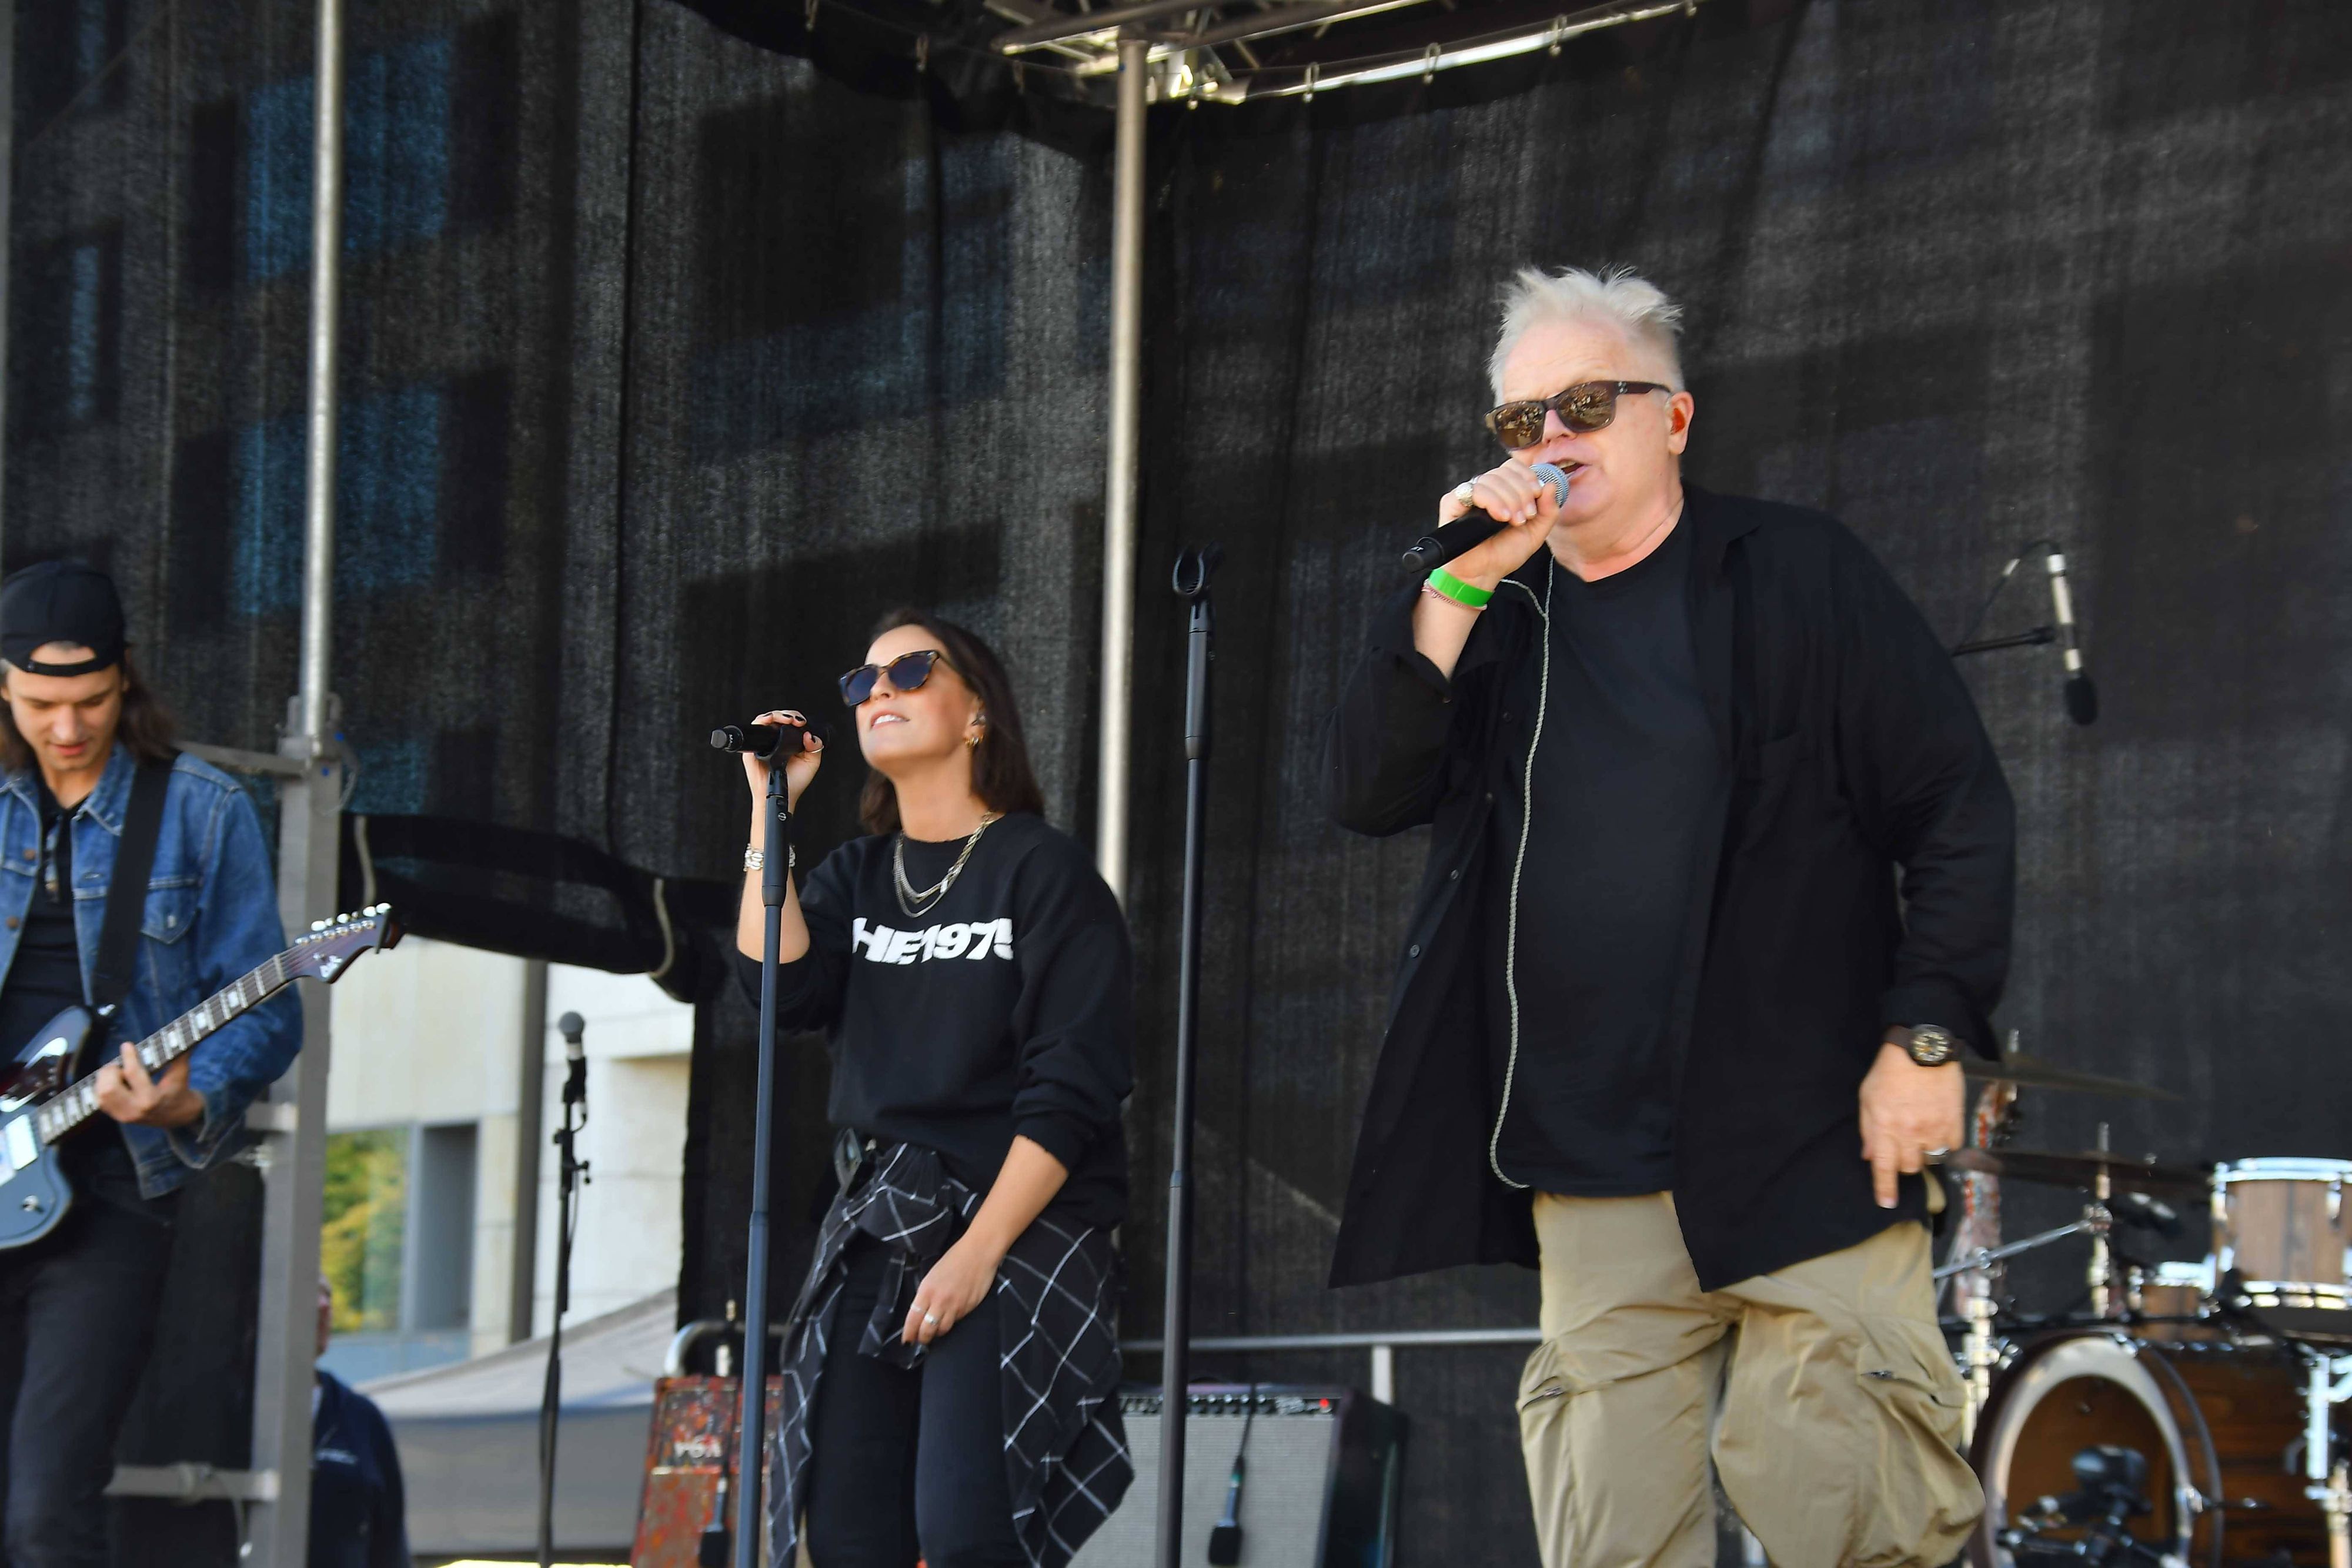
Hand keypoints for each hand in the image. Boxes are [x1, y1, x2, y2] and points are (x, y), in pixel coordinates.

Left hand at [94, 1044, 204, 1128]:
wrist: (179, 1116)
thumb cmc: (180, 1090)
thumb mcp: (181, 1073)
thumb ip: (179, 1055)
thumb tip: (181, 1035)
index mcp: (152, 1099)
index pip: (133, 1074)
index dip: (128, 1057)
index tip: (127, 1045)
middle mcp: (135, 1109)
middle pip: (108, 1088)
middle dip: (111, 1072)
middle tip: (118, 1065)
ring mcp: (124, 1115)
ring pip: (101, 1095)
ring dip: (104, 1080)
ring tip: (115, 1073)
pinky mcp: (118, 1117)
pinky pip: (100, 1102)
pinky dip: (102, 1089)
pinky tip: (113, 1082)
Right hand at [740, 709, 823, 811]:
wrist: (781, 795)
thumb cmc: (794, 782)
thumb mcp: (811, 763)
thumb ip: (815, 747)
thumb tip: (810, 735)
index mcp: (789, 742)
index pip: (791, 722)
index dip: (796, 718)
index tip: (802, 722)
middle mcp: (776, 740)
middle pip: (779, 718)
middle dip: (788, 715)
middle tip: (796, 721)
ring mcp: (764, 742)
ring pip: (767, 719)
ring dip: (777, 715)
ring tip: (787, 720)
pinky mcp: (754, 747)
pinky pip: (755, 728)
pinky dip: (761, 720)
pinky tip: (769, 721)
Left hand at [902, 1233, 1001, 1346]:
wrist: (978, 1253)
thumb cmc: (954, 1259)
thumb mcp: (932, 1276)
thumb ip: (926, 1295)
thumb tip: (922, 1312)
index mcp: (927, 1291)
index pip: (913, 1319)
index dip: (909, 1333)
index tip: (907, 1340)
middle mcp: (939, 1302)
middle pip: (927, 1330)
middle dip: (922, 1338)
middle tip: (921, 1340)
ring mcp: (955, 1307)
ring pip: (942, 1330)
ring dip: (937, 1333)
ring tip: (935, 1330)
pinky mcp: (968, 1309)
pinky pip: (956, 1321)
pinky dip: (951, 1322)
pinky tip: (950, 1317)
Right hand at [1432, 458, 1567, 585]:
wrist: (1481, 575)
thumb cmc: (1503, 555)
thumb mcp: (1535, 534)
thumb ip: (1548, 511)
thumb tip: (1551, 485)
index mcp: (1502, 491)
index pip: (1513, 467)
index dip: (1527, 476)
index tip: (1537, 494)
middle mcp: (1484, 489)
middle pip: (1504, 471)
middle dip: (1521, 492)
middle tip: (1525, 516)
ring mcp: (1467, 495)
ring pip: (1491, 479)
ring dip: (1509, 499)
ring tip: (1513, 521)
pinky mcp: (1451, 503)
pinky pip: (1473, 490)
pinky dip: (1492, 500)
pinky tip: (1500, 517)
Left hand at [1858, 1042, 1963, 1208]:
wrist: (1922, 1050)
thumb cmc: (1889, 1072)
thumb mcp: (1867, 1098)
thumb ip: (1868, 1129)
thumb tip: (1870, 1156)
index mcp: (1885, 1127)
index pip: (1884, 1167)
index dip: (1885, 1189)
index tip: (1887, 1203)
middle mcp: (1910, 1133)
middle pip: (1909, 1167)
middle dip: (1903, 1162)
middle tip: (1902, 1145)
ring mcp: (1934, 1129)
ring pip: (1931, 1160)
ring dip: (1923, 1153)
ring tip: (1920, 1136)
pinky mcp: (1954, 1122)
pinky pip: (1952, 1147)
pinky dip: (1944, 1144)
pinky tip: (1938, 1130)